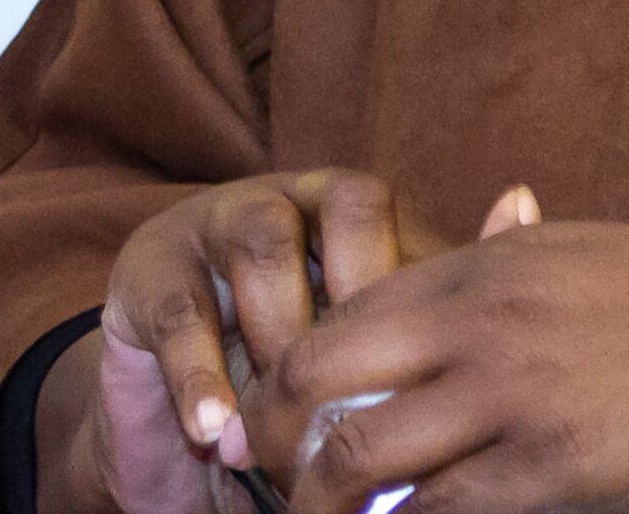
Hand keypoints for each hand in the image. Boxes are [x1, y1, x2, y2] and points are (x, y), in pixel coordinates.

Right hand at [85, 170, 427, 510]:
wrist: (168, 419)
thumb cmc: (289, 383)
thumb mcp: (356, 360)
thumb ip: (411, 334)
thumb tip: (481, 333)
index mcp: (358, 212)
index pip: (409, 217)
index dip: (420, 288)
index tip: (428, 374)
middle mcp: (295, 198)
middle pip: (350, 202)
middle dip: (362, 292)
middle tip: (364, 384)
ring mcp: (217, 220)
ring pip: (265, 240)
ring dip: (284, 332)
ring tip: (287, 419)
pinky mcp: (147, 267)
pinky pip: (180, 310)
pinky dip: (200, 376)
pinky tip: (215, 431)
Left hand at [243, 220, 628, 513]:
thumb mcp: (609, 248)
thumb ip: (530, 243)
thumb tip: (494, 210)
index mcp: (499, 261)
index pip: (344, 316)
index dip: (289, 379)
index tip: (281, 422)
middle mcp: (487, 323)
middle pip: (318, 384)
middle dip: (274, 444)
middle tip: (271, 484)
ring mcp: (513, 401)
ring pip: (356, 463)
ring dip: (323, 506)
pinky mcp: (548, 475)